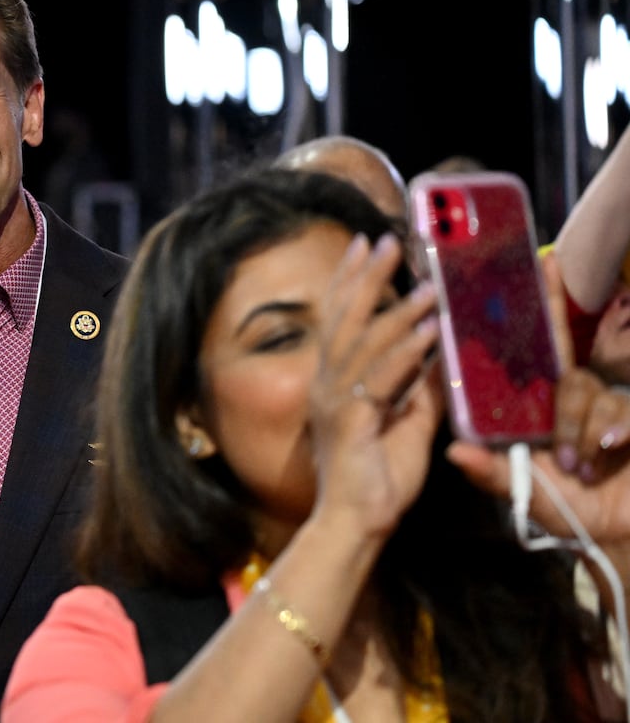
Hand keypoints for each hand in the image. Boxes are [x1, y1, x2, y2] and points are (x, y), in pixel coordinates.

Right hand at [308, 232, 442, 539]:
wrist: (354, 524)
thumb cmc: (377, 481)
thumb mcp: (407, 425)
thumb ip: (418, 391)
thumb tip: (439, 358)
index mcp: (334, 382)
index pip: (341, 321)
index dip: (352, 282)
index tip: (365, 246)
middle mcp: (327, 384)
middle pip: (344, 319)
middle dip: (365, 277)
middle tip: (383, 240)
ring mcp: (335, 400)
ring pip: (365, 342)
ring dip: (397, 310)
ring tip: (425, 283)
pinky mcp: (350, 420)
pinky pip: (381, 378)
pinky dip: (406, 352)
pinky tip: (429, 330)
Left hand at [448, 253, 629, 543]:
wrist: (617, 535)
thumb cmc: (568, 508)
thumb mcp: (526, 490)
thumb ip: (493, 472)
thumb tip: (454, 449)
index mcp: (543, 402)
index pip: (540, 346)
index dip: (543, 304)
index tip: (542, 262)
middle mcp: (577, 397)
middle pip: (567, 374)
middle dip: (564, 408)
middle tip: (561, 451)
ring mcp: (611, 407)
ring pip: (592, 395)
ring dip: (581, 434)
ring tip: (578, 467)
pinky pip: (623, 411)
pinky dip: (614, 431)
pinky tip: (607, 449)